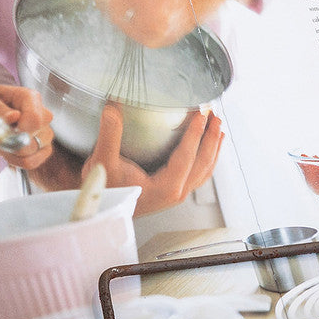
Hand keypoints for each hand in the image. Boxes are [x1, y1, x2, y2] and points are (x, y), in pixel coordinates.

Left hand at [0, 84, 54, 170]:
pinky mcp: (40, 148)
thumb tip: (15, 116)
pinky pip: (34, 161)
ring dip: (15, 153)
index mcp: (29, 97)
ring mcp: (43, 131)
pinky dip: (17, 161)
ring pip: (37, 149)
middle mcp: (41, 113)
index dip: (21, 131)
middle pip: (40, 135)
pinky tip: (7, 153)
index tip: (5, 135)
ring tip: (0, 145)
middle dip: (17, 143)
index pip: (35, 119)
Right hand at [84, 104, 223, 215]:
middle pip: (203, 162)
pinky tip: (207, 148)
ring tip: (217, 128)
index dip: (196, 133)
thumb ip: (109, 134)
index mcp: (165, 188)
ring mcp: (177, 194)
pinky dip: (207, 158)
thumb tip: (112, 108)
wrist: (101, 210)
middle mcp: (175, 193)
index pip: (188, 156)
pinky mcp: (174, 192)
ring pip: (205, 169)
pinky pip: (199, 174)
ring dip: (213, 147)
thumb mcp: (103, 162)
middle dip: (211, 138)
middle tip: (216, 116)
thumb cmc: (104, 192)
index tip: (202, 114)